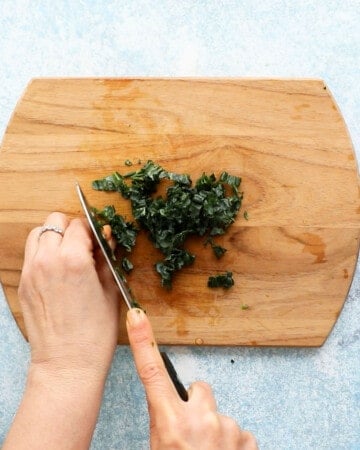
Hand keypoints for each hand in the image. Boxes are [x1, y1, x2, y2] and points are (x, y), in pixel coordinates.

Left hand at [18, 212, 120, 381]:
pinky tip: (57, 270)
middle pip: (54, 221)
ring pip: (38, 234)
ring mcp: (31, 272)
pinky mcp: (23, 284)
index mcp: (74, 260)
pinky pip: (31, 255)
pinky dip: (43, 253)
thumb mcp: (111, 290)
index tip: (98, 240)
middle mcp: (48, 260)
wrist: (67, 363)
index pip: (79, 224)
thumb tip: (106, 237)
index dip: (92, 229)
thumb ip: (107, 258)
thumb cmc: (95, 333)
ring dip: (53, 237)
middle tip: (84, 245)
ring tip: (68, 255)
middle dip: (71, 228)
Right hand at [126, 308, 257, 449]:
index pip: (152, 372)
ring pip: (220, 415)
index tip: (137, 315)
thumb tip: (171, 412)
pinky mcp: (246, 439)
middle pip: (200, 390)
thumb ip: (166, 422)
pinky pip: (239, 432)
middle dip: (197, 405)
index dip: (143, 340)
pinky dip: (233, 444)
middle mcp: (200, 419)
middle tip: (193, 434)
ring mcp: (226, 428)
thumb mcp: (160, 447)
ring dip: (215, 431)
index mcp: (171, 423)